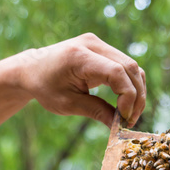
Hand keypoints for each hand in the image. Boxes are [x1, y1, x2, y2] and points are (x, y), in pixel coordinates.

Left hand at [19, 33, 146, 127]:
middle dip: (136, 96)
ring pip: (132, 66)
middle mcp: (92, 44)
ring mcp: (98, 43)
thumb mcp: (68, 104)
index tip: (124, 118)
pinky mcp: (102, 48)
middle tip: (131, 120)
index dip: (127, 96)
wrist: (32, 69)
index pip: (117, 72)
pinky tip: (126, 103)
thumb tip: (120, 126)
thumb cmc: (45, 87)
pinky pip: (125, 65)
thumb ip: (96, 112)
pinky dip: (130, 84)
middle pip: (130, 68)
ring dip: (137, 91)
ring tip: (130, 114)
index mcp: (79, 56)